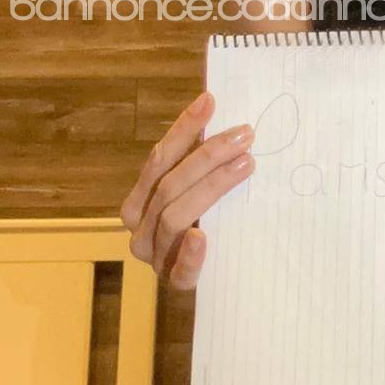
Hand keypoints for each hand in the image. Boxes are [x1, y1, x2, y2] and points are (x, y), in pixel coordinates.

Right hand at [120, 91, 254, 288]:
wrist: (212, 281)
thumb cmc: (203, 225)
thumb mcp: (195, 192)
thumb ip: (196, 165)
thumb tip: (215, 110)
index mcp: (137, 202)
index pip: (158, 159)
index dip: (183, 129)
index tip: (210, 101)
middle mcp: (139, 229)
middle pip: (170, 185)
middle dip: (208, 155)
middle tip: (245, 135)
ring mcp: (155, 257)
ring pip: (175, 216)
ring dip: (212, 187)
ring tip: (246, 163)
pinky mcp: (175, 283)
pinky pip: (180, 269)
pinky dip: (190, 253)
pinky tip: (203, 237)